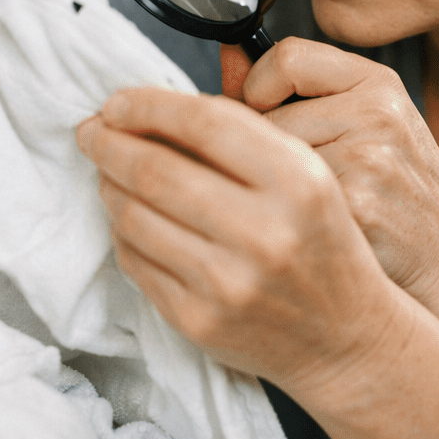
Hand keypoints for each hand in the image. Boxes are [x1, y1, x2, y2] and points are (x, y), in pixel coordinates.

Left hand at [76, 87, 409, 397]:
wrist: (347, 338)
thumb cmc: (321, 242)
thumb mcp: (309, 173)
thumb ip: (242, 131)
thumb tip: (153, 104)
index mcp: (299, 180)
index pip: (204, 123)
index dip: (149, 104)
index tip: (118, 101)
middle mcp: (266, 232)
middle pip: (156, 170)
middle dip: (109, 143)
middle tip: (91, 130)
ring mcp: (229, 282)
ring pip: (135, 216)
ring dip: (108, 186)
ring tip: (107, 171)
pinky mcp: (200, 320)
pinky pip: (136, 261)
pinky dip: (122, 232)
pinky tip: (129, 217)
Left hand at [224, 38, 438, 311]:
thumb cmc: (402, 204)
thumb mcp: (366, 132)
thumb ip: (297, 93)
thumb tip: (227, 60)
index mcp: (379, 86)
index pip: (286, 57)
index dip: (257, 88)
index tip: (258, 114)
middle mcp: (378, 114)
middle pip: (264, 115)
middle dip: (260, 153)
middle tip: (292, 183)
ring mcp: (368, 161)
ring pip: (265, 162)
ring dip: (268, 191)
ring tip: (311, 211)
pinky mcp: (353, 208)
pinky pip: (277, 203)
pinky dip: (283, 223)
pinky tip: (316, 236)